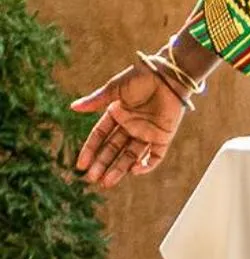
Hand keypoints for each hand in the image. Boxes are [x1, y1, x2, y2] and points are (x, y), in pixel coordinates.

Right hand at [70, 62, 185, 186]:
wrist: (168, 76)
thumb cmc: (141, 78)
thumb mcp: (115, 89)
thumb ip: (96, 100)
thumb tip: (72, 107)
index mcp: (117, 114)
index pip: (100, 136)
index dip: (90, 150)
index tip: (80, 165)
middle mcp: (131, 126)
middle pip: (114, 149)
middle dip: (102, 164)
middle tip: (91, 179)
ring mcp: (147, 132)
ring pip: (131, 155)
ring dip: (119, 169)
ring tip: (106, 182)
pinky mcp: (163, 136)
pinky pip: (155, 155)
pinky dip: (146, 164)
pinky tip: (134, 170)